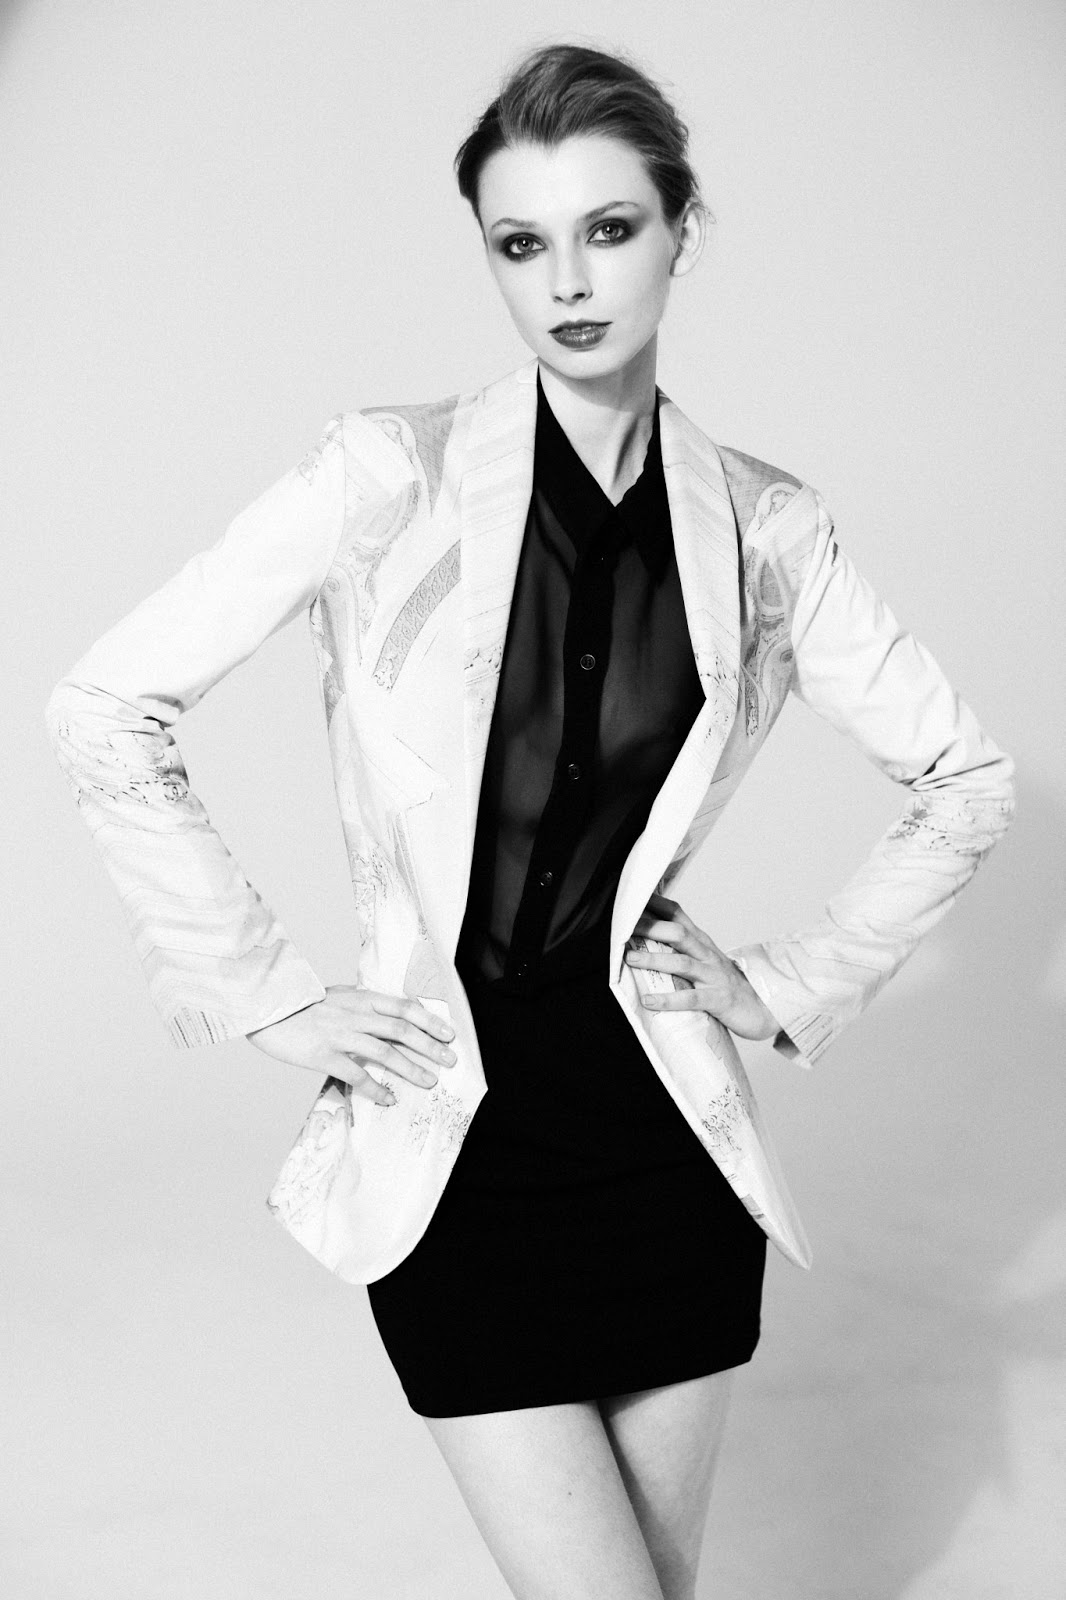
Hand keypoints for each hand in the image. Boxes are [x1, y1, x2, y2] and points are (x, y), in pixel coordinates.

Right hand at [245, 984, 456, 1105]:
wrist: (266, 1009)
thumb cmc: (301, 1004)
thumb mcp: (337, 994)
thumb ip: (363, 1001)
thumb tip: (390, 1009)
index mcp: (360, 998)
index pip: (404, 1007)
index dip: (430, 1021)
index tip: (449, 1034)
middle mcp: (355, 1014)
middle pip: (402, 1030)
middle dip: (430, 1046)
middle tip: (450, 1061)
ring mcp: (340, 1035)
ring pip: (385, 1052)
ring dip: (411, 1068)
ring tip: (429, 1081)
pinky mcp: (324, 1055)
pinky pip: (356, 1074)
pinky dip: (376, 1088)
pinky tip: (389, 1098)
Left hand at [624, 892, 777, 1042]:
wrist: (759, 1008)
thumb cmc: (723, 983)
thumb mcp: (702, 959)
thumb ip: (678, 947)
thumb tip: (645, 936)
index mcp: (701, 942)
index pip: (677, 915)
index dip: (654, 905)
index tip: (631, 899)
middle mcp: (707, 954)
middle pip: (678, 934)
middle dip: (650, 928)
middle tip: (623, 928)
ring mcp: (713, 975)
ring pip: (682, 963)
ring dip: (654, 959)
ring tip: (631, 959)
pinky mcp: (717, 999)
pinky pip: (690, 998)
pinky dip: (668, 999)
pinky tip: (648, 1001)